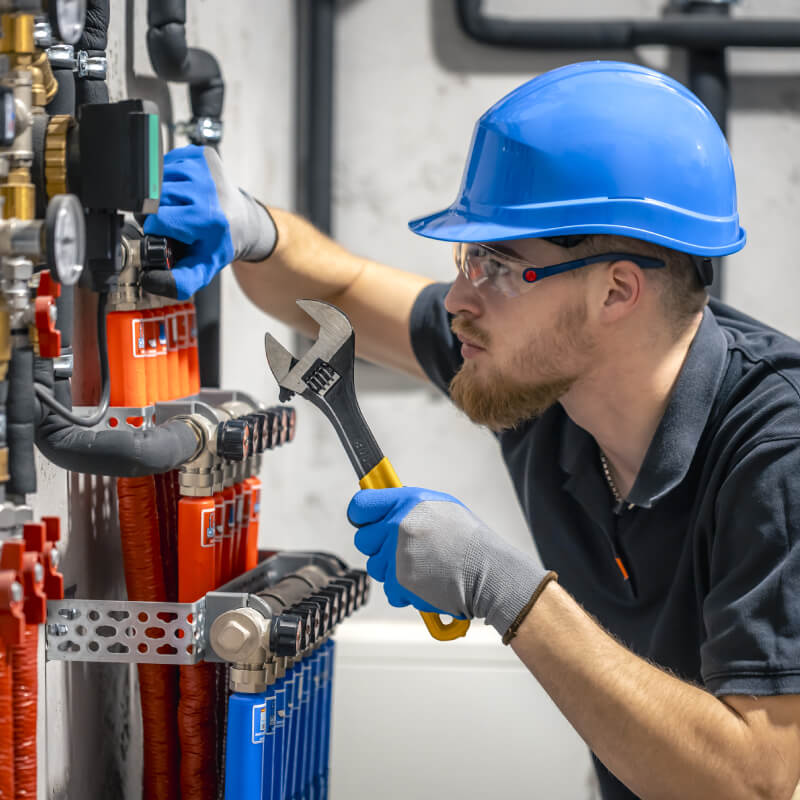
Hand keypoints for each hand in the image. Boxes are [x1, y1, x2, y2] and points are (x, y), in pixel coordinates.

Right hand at [143, 145, 276, 298]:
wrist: (244, 221)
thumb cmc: (219, 243)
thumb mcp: (202, 268)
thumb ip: (179, 282)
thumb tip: (150, 280)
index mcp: (209, 217)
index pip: (159, 219)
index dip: (154, 229)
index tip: (164, 234)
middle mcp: (208, 189)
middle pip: (156, 198)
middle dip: (156, 212)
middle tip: (172, 222)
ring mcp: (205, 167)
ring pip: (159, 178)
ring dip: (161, 194)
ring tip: (178, 207)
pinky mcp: (201, 153)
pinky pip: (167, 162)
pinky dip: (168, 178)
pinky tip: (182, 191)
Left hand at [348, 487, 548, 635]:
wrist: (489, 572)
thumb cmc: (470, 540)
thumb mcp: (441, 506)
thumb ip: (408, 506)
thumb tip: (385, 508)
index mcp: (407, 502)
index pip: (360, 505)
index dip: (361, 516)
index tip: (366, 522)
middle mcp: (397, 525)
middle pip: (362, 539)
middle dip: (378, 547)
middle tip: (403, 550)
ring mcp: (396, 554)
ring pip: (374, 566)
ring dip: (391, 570)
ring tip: (422, 566)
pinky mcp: (400, 582)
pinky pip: (388, 589)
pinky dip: (403, 591)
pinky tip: (425, 582)